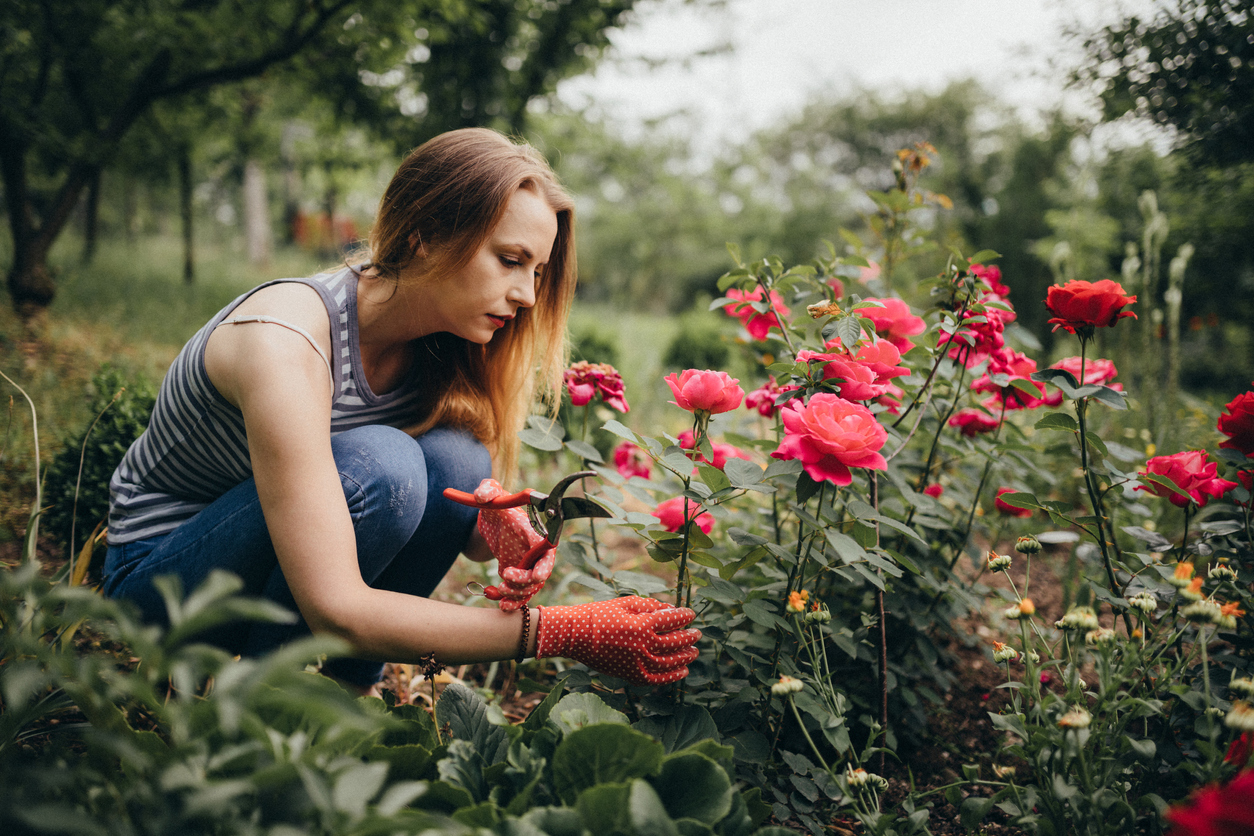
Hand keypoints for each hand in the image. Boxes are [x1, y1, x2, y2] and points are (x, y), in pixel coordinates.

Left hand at [470, 479, 554, 611]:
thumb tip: (482, 496)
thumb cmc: (497, 504)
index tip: (537, 575)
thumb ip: (487, 490)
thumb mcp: (490, 492)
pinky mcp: (519, 576)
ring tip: (498, 591)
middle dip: (525, 582)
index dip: (545, 565)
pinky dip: (512, 602)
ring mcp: (528, 566)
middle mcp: (536, 551)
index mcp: (534, 533)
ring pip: (531, 589)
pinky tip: (500, 605)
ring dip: (517, 594)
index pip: (548, 551)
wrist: (492, 522)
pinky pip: (520, 594)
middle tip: (505, 577)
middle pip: (540, 574)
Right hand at [536, 596, 700, 685]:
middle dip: (689, 637)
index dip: (684, 616)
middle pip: (675, 643)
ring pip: (670, 663)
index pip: (672, 621)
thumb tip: (671, 610)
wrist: (575, 636)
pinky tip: (682, 671)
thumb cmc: (599, 615)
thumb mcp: (626, 603)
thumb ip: (650, 606)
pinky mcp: (631, 676)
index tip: (691, 614)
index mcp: (642, 625)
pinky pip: (657, 679)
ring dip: (685, 657)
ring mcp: (637, 664)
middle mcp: (642, 646)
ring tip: (694, 652)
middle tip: (697, 634)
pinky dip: (672, 676)